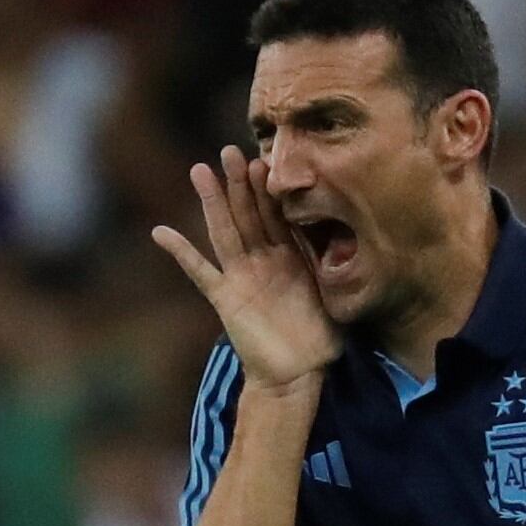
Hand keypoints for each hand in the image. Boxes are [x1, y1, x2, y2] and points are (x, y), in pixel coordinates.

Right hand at [152, 147, 340, 392]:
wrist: (298, 376)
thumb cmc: (321, 340)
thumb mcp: (337, 295)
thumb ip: (338, 266)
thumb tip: (364, 236)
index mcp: (290, 258)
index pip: (278, 215)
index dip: (270, 189)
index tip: (265, 159)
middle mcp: (263, 262)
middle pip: (248, 215)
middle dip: (240, 183)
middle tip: (230, 150)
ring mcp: (241, 278)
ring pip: (225, 232)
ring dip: (212, 202)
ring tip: (200, 170)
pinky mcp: (225, 300)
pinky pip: (200, 273)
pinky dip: (181, 253)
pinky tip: (161, 232)